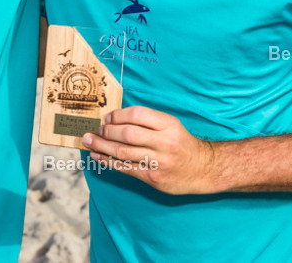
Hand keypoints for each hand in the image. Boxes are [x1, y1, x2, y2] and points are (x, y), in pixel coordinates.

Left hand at [82, 106, 215, 194]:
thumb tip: (115, 119)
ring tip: (88, 141)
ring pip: (123, 152)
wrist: (203, 169)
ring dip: (101, 146)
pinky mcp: (153, 177)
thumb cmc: (182, 144)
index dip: (118, 115)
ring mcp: (159, 161)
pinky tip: (97, 156)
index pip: (138, 114)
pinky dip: (108, 161)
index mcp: (168, 124)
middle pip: (127, 133)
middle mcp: (164, 142)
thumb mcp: (171, 125)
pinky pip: (125, 168)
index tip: (107, 117)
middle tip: (95, 129)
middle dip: (107, 131)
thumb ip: (148, 121)